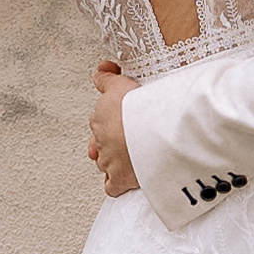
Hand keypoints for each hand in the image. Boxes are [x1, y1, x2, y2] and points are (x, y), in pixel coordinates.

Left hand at [87, 63, 136, 196]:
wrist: (156, 133)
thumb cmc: (143, 108)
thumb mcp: (122, 83)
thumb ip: (108, 78)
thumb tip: (101, 68)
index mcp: (100, 116)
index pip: (98, 115)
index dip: (109, 112)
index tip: (119, 110)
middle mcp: (100, 138)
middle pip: (101, 138)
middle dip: (113, 136)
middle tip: (131, 133)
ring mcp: (109, 160)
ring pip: (104, 160)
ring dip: (114, 158)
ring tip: (130, 155)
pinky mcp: (119, 179)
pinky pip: (111, 185)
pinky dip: (116, 183)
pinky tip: (125, 177)